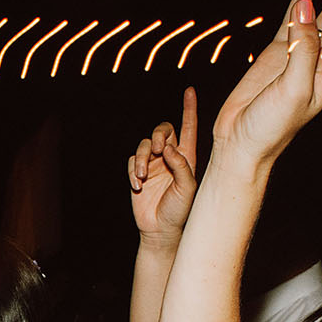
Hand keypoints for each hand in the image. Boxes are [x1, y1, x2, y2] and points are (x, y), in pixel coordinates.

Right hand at [129, 88, 197, 242]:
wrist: (160, 230)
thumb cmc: (179, 210)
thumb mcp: (187, 188)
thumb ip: (180, 165)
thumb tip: (167, 147)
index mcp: (186, 157)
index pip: (188, 128)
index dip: (189, 109)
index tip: (189, 91)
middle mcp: (169, 157)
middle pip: (161, 130)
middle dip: (157, 135)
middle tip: (157, 150)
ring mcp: (153, 165)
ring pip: (143, 145)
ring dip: (141, 159)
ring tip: (143, 177)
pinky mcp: (138, 173)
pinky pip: (131, 162)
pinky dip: (133, 171)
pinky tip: (138, 186)